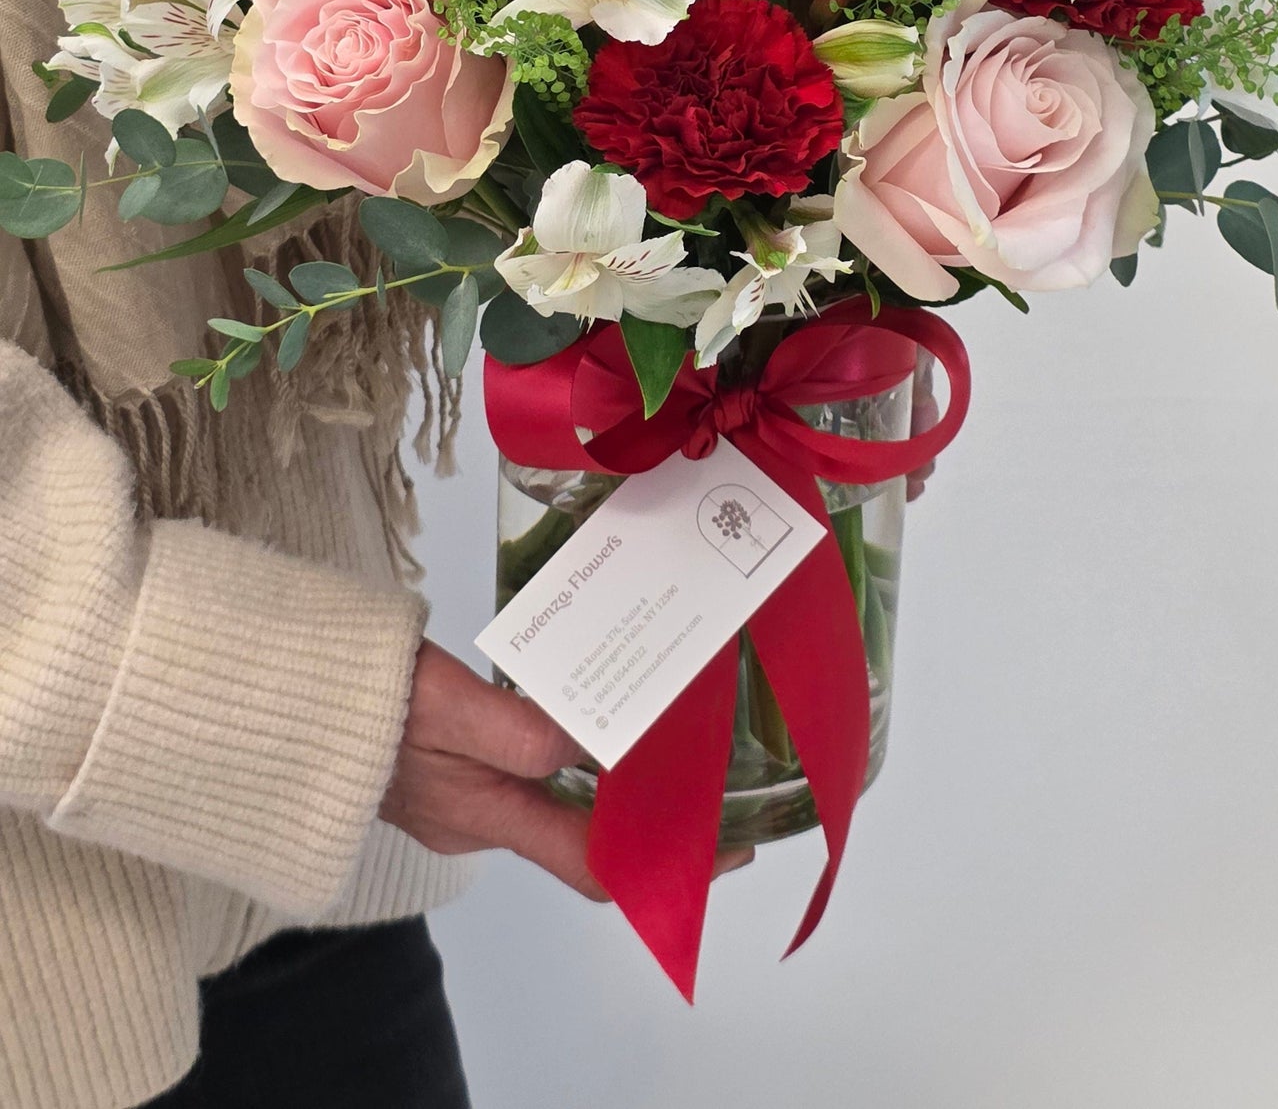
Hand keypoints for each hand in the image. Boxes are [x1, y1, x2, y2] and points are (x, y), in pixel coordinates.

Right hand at [381, 640, 752, 899]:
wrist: (275, 690)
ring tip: (664, 733)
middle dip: (645, 815)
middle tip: (707, 771)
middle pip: (581, 834)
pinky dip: (568, 753)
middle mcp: (477, 816)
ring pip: (556, 799)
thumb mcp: (445, 707)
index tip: (724, 847)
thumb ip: (521, 729)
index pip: (591, 864)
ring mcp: (457, 791)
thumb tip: (595, 741)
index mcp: (482, 814)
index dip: (662, 864)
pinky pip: (524, 769)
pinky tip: (589, 710)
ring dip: (610, 778)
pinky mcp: (444, 761)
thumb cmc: (357, 698)